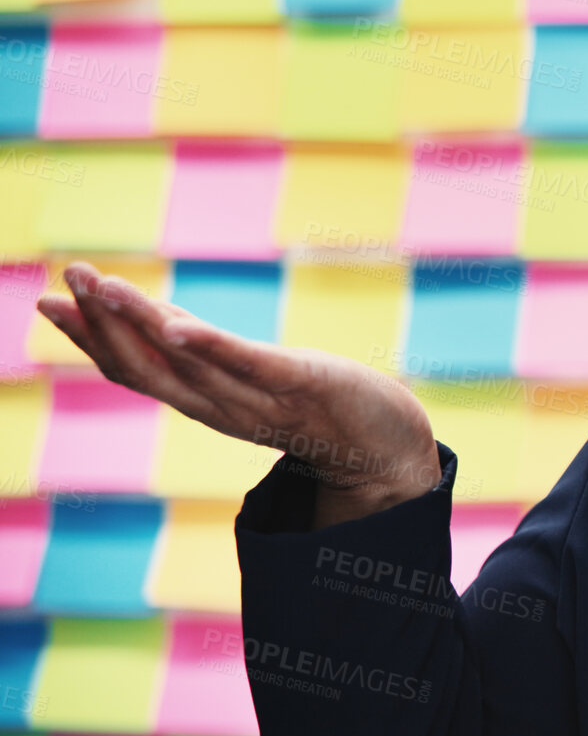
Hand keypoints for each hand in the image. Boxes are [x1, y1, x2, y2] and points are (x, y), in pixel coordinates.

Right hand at [35, 261, 441, 527]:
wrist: (391, 453)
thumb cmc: (323, 408)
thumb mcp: (255, 374)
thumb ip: (207, 352)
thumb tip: (155, 318)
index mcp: (209, 404)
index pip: (136, 371)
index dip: (89, 338)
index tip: (48, 300)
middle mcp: (225, 408)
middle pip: (149, 369)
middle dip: (100, 326)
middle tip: (60, 282)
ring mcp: (263, 399)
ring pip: (187, 364)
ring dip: (140, 323)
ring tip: (100, 285)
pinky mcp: (304, 384)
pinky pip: (249, 366)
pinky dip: (209, 347)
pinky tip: (174, 326)